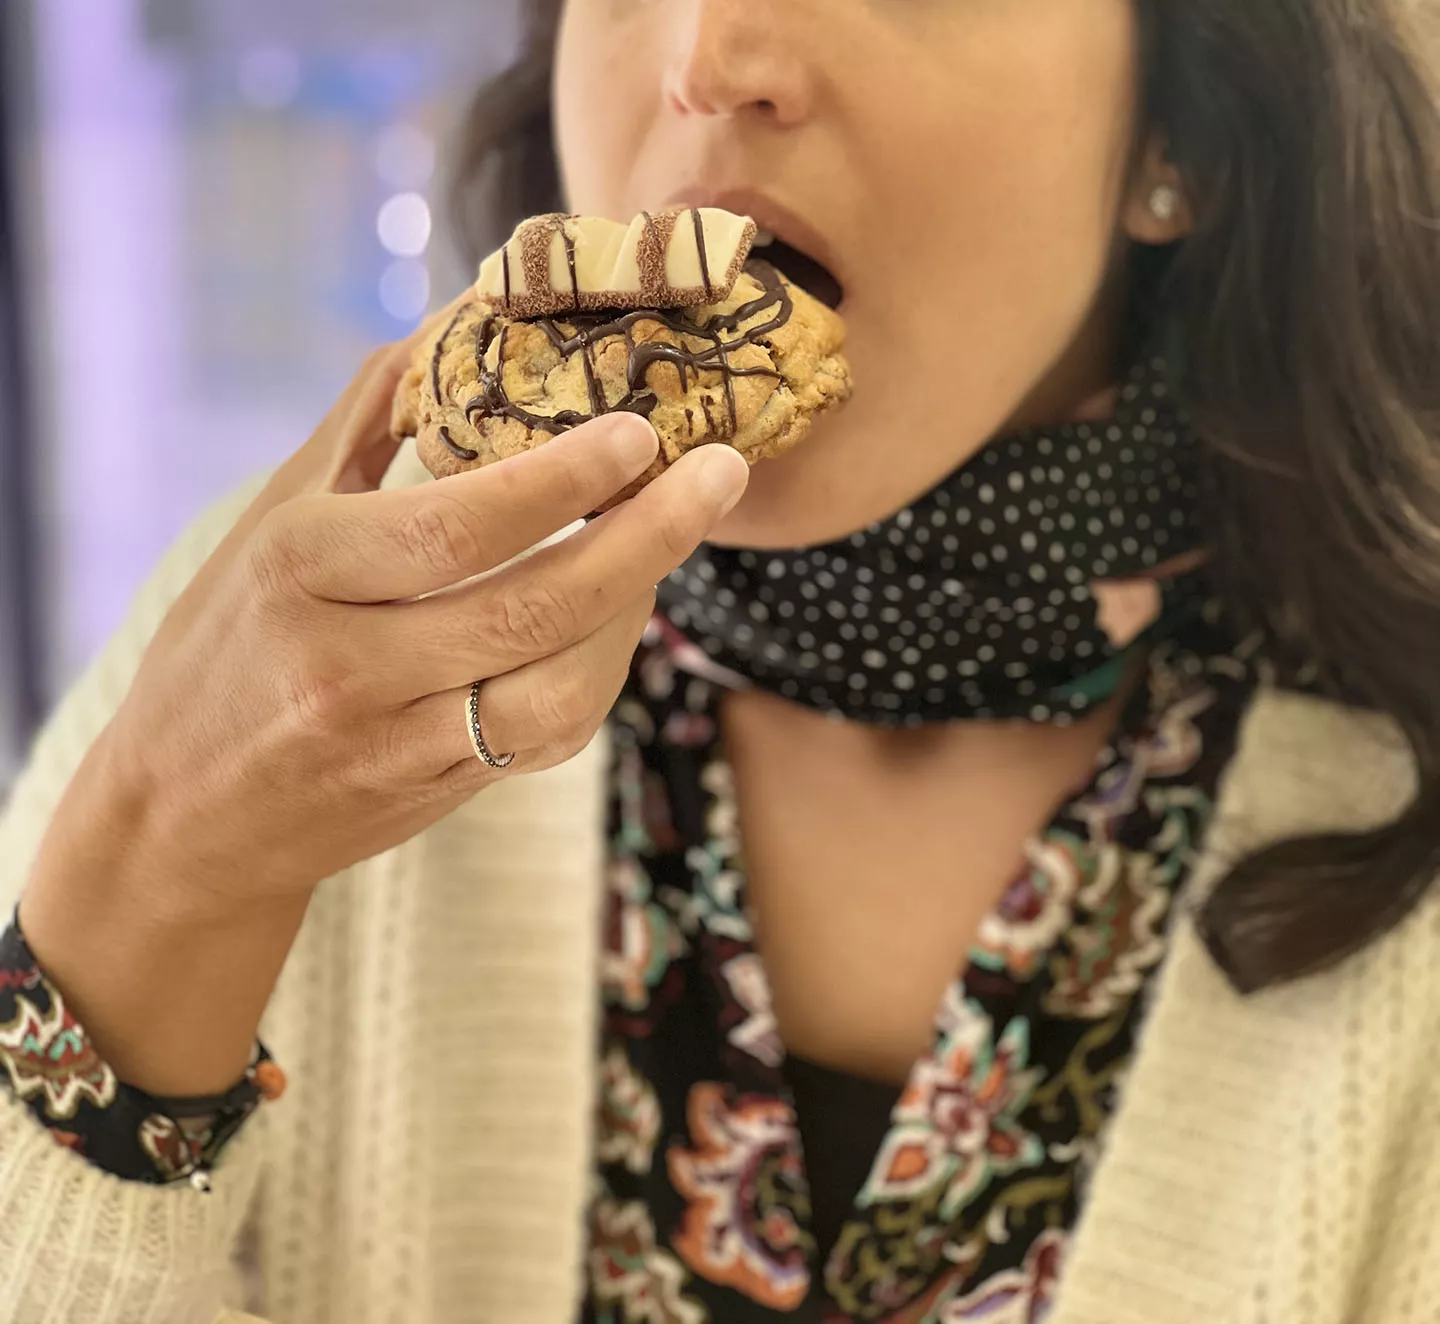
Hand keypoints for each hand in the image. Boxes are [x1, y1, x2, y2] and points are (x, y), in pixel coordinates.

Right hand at [19, 304, 748, 1092]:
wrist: (184, 815)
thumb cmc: (228, 640)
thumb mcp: (273, 516)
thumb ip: (371, 419)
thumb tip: (464, 315)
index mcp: (299, 574)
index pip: (452, 527)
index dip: (560, 478)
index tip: (639, 430)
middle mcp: (349, 667)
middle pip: (529, 610)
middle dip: (645, 539)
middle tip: (720, 472)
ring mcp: (397, 744)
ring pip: (556, 690)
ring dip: (635, 613)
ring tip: (677, 536)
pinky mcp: (438, 793)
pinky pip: (547, 737)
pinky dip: (601, 672)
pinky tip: (624, 614)